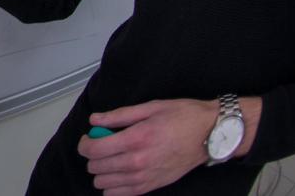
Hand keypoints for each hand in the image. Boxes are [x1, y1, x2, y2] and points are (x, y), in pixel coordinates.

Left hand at [77, 99, 217, 195]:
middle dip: (92, 156)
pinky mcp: (154, 186)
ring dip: (101, 172)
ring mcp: (146, 177)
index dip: (84, 144)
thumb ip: (118, 115)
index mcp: (135, 139)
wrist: (210, 135)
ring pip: (106, 184)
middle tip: (100, 145)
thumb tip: (94, 120)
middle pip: (97, 167)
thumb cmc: (181, 116)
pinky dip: (114, 187)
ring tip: (110, 160)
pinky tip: (117, 176)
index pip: (94, 150)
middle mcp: (138, 162)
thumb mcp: (148, 107)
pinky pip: (123, 195)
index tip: (88, 138)